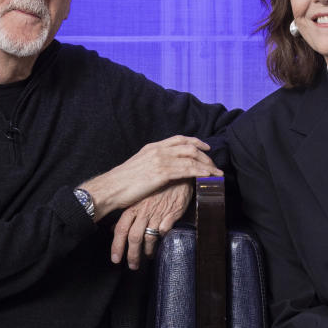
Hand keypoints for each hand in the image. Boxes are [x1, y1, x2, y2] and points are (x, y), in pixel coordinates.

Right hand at [81, 136, 220, 219]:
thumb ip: (152, 163)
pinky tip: (208, 176)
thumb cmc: (122, 183)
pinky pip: (188, 170)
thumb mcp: (139, 166)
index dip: (195, 141)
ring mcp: (160, 160)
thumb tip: (161, 169)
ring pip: (191, 157)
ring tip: (216, 172)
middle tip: (214, 164)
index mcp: (152, 147)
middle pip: (189, 146)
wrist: (111, 188)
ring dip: (207, 165)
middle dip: (205, 155)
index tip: (205, 147)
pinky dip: (201, 172)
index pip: (179, 139)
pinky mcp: (162, 172)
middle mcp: (158, 150)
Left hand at [111, 181, 193, 268]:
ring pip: (149, 237)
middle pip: (134, 237)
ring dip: (147, 251)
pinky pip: (165, 230)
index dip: (117, 246)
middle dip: (132, 254)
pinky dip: (162, 238)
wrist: (177, 174)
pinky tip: (162, 242)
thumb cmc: (157, 187)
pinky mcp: (171, 214)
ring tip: (148, 257)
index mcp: (133, 207)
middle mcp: (143, 211)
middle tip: (132, 266)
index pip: (121, 229)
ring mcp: (157, 213)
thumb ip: (128, 215)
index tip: (115, 259)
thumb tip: (114, 228)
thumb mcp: (139, 198)